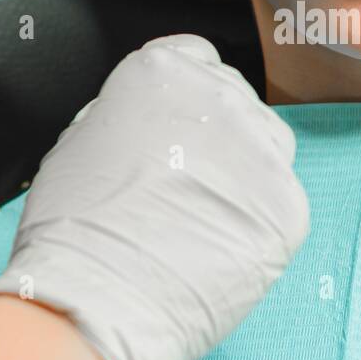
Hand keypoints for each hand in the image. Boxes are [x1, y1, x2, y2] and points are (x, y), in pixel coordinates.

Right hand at [0, 34, 311, 359]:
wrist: (95, 299)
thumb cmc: (72, 231)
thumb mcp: (80, 141)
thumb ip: (128, 112)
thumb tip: (150, 117)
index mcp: (163, 71)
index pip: (198, 59)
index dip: (186, 97)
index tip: (180, 125)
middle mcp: (221, 98)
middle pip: (236, 101)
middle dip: (217, 134)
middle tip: (185, 182)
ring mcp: (261, 151)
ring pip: (268, 145)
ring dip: (245, 172)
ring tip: (202, 218)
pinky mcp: (288, 206)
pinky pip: (280, 202)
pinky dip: (257, 223)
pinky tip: (218, 247)